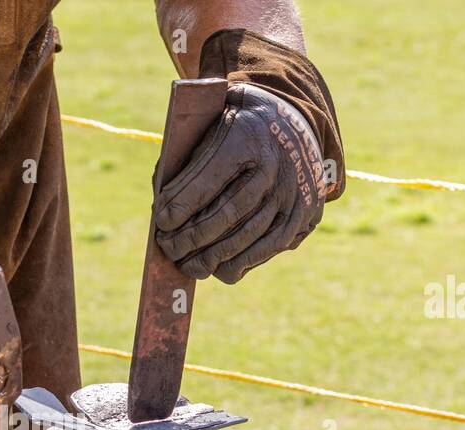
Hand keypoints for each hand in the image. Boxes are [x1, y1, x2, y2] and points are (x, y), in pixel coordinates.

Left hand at [155, 84, 328, 282]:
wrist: (295, 127)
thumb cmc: (238, 133)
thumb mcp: (211, 127)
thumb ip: (186, 162)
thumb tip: (163, 205)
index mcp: (247, 137)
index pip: (209, 179)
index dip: (182, 205)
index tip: (161, 222)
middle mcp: (275, 168)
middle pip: (227, 214)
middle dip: (191, 237)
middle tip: (168, 247)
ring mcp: (292, 196)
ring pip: (246, 238)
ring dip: (209, 258)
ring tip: (185, 264)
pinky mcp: (303, 218)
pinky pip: (266, 251)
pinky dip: (237, 264)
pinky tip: (215, 268)